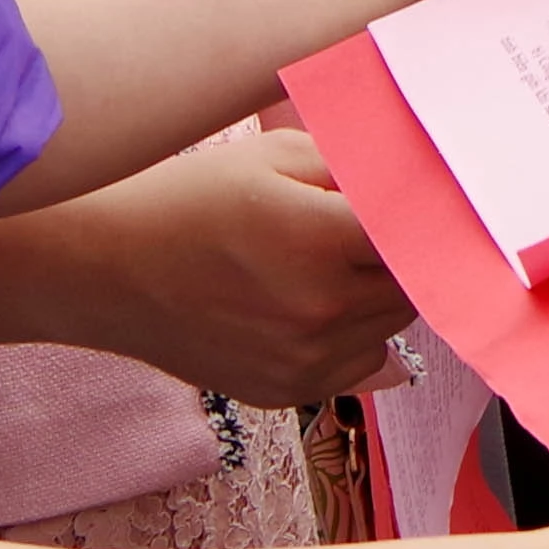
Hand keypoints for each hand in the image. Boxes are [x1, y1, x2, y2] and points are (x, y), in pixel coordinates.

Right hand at [32, 126, 413, 400]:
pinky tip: (310, 302)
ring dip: (380, 294)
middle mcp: (319, 308)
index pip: (421, 234)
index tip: (443, 203)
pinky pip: (358, 364)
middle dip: (407, 254)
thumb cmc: (188, 199)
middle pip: (413, 283)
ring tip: (332, 261)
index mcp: (320, 238)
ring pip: (391, 325)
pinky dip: (352, 334)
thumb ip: (357, 170)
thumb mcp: (278, 158)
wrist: (105, 269)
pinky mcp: (286, 390)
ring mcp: (303, 359)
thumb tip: (420, 182)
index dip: (436, 217)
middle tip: (379, 225)